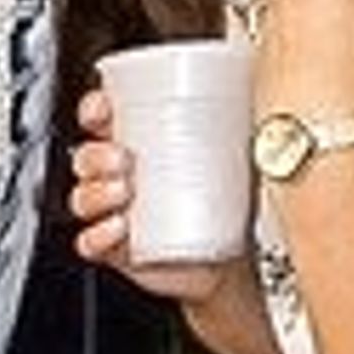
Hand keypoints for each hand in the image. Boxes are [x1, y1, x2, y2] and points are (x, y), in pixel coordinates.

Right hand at [71, 87, 258, 305]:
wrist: (232, 259)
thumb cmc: (230, 199)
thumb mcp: (237, 154)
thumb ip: (246, 123)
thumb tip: (270, 95)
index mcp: (143, 144)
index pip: (104, 118)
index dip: (95, 109)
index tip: (104, 106)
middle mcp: (123, 176)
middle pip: (86, 157)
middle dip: (96, 154)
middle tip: (124, 158)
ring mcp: (116, 213)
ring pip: (83, 198)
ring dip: (96, 192)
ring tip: (126, 191)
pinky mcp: (118, 249)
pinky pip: (90, 242)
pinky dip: (97, 234)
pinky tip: (120, 227)